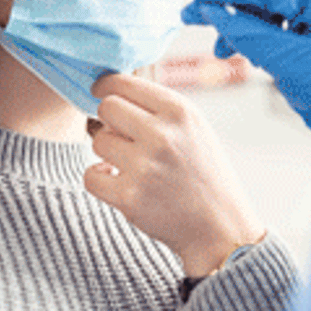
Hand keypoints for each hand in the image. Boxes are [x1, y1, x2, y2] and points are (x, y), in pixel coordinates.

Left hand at [83, 74, 264, 276]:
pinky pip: (90, 175)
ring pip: (98, 141)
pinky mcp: (129, 197)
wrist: (220, 227)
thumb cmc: (204, 173)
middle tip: (123, 136)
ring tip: (131, 163)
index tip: (100, 92)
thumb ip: (157, 107)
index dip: (105, 86)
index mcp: (179, 110)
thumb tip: (108, 91)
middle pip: (106, 107)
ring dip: (108, 152)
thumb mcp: (194, 127)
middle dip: (109, 121)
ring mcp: (144, 167)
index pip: (122, 83)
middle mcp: (162, 134)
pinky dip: (100, 179)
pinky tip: (118, 181)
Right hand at [181, 0, 310, 136]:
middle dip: (229, 9)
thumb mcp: (285, 62)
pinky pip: (276, 23)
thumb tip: (212, 11)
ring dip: (241, 27)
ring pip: (267, 9)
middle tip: (192, 13)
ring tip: (221, 48)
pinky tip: (241, 50)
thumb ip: (246, 32)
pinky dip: (255, 36)